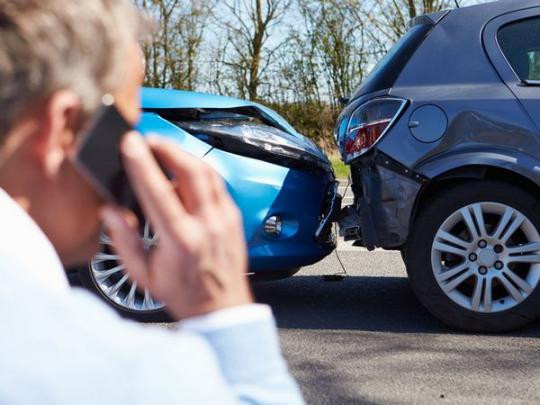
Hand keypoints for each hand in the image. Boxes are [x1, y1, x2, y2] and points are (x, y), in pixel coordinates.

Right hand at [100, 132, 252, 318]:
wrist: (222, 307)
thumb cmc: (183, 293)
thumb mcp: (143, 274)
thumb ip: (123, 241)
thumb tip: (110, 211)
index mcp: (181, 240)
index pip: (159, 191)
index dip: (142, 163)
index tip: (130, 144)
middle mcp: (207, 225)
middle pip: (190, 170)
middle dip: (167, 147)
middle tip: (148, 140)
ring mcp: (225, 218)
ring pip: (207, 172)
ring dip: (184, 155)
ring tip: (164, 150)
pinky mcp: (234, 216)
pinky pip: (217, 183)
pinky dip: (199, 170)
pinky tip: (185, 171)